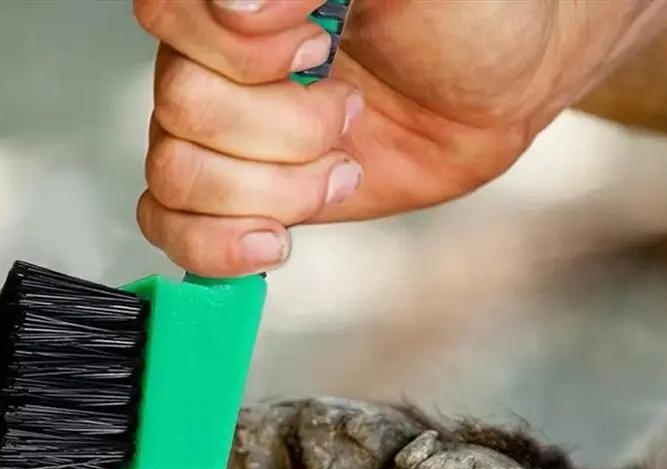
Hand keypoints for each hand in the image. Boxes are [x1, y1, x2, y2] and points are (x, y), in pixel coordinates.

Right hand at [132, 0, 666, 275]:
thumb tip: (239, 5)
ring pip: (178, 173)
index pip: (168, 13)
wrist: (498, 90)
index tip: (316, 46)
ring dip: (273, 188)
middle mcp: (216, 52)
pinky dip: (219, 246)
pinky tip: (277, 238)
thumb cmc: (467, 16)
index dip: (243, 53)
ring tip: (340, 166)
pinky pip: (172, 227)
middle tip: (350, 111)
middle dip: (283, 128)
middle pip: (182, 107)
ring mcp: (224, 128)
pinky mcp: (241, 193)